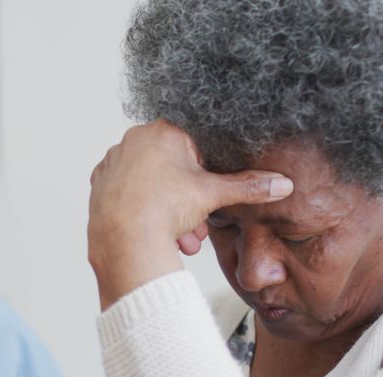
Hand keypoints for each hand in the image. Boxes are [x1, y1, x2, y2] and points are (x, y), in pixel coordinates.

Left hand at [88, 120, 292, 308]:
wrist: (123, 239)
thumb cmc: (164, 209)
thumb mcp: (213, 195)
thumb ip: (249, 187)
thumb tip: (283, 184)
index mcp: (162, 131)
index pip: (194, 146)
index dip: (205, 175)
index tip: (207, 196)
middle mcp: (133, 140)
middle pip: (172, 170)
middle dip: (188, 203)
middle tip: (196, 227)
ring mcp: (113, 161)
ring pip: (152, 185)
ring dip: (169, 213)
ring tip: (179, 238)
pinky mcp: (100, 184)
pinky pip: (129, 195)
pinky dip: (143, 211)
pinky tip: (151, 230)